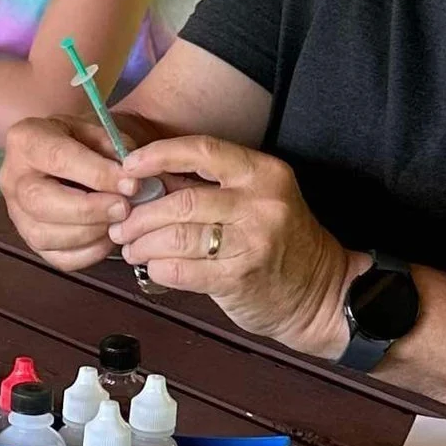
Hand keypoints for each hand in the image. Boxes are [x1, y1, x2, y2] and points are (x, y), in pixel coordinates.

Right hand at [0, 114, 129, 271]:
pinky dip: (88, 253)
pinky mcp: (29, 238)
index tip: (131, 184)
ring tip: (118, 222)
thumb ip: (113, 149)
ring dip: (89, 234)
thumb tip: (131, 182)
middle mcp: (12, 178)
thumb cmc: (77, 137)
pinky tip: (107, 237)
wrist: (55, 150)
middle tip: (124, 208)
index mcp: (25, 140)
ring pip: (44, 235)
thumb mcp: (94, 128)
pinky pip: (56, 257)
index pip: (59, 159)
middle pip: (40, 202)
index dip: (98, 175)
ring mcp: (15, 212)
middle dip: (88, 210)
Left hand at [112, 135, 363, 354]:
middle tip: (122, 223)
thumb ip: (207, 189)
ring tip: (131, 247)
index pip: (202, 150)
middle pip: (180, 201)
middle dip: (140, 214)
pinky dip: (158, 268)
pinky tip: (153, 267)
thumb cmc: (280, 244)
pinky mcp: (239, 278)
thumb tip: (145, 183)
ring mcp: (252, 242)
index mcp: (263, 174)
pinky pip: (181, 270)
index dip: (158, 155)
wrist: (322, 294)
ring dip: (142, 244)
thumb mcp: (255, 202)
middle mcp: (260, 204)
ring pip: (175, 237)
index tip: (129, 166)